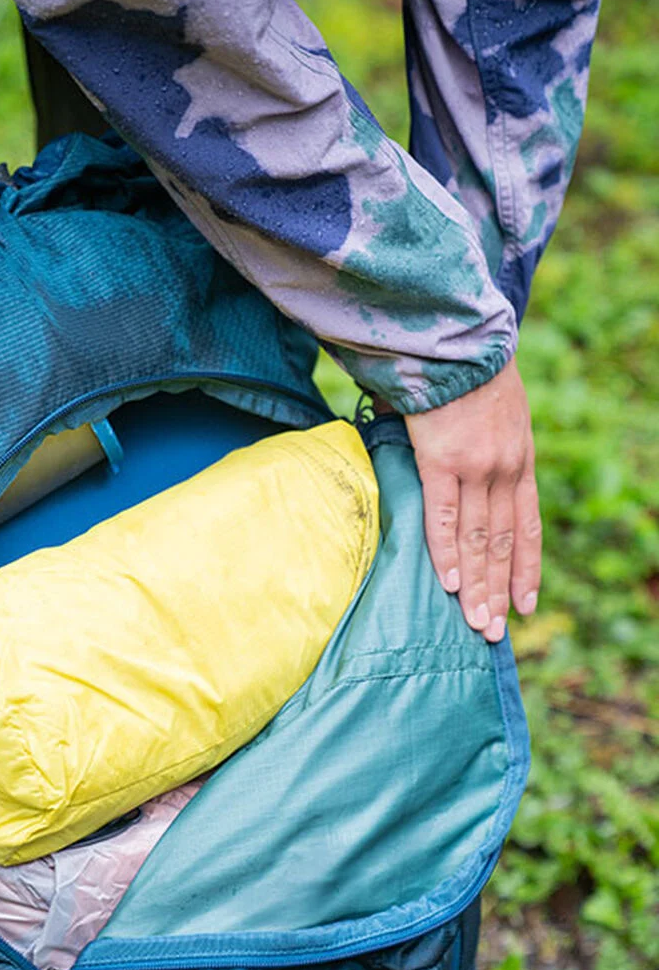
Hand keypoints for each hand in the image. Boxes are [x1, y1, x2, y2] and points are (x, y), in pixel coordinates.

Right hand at [404, 358, 540, 641]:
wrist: (455, 336)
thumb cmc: (468, 372)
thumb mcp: (499, 414)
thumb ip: (488, 452)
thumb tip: (464, 481)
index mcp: (520, 460)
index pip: (527, 527)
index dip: (527, 570)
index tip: (526, 605)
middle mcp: (505, 470)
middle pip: (503, 544)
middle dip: (499, 592)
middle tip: (494, 633)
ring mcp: (476, 467)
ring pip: (478, 541)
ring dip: (476, 587)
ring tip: (474, 623)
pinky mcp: (442, 461)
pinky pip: (443, 518)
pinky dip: (446, 554)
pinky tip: (448, 585)